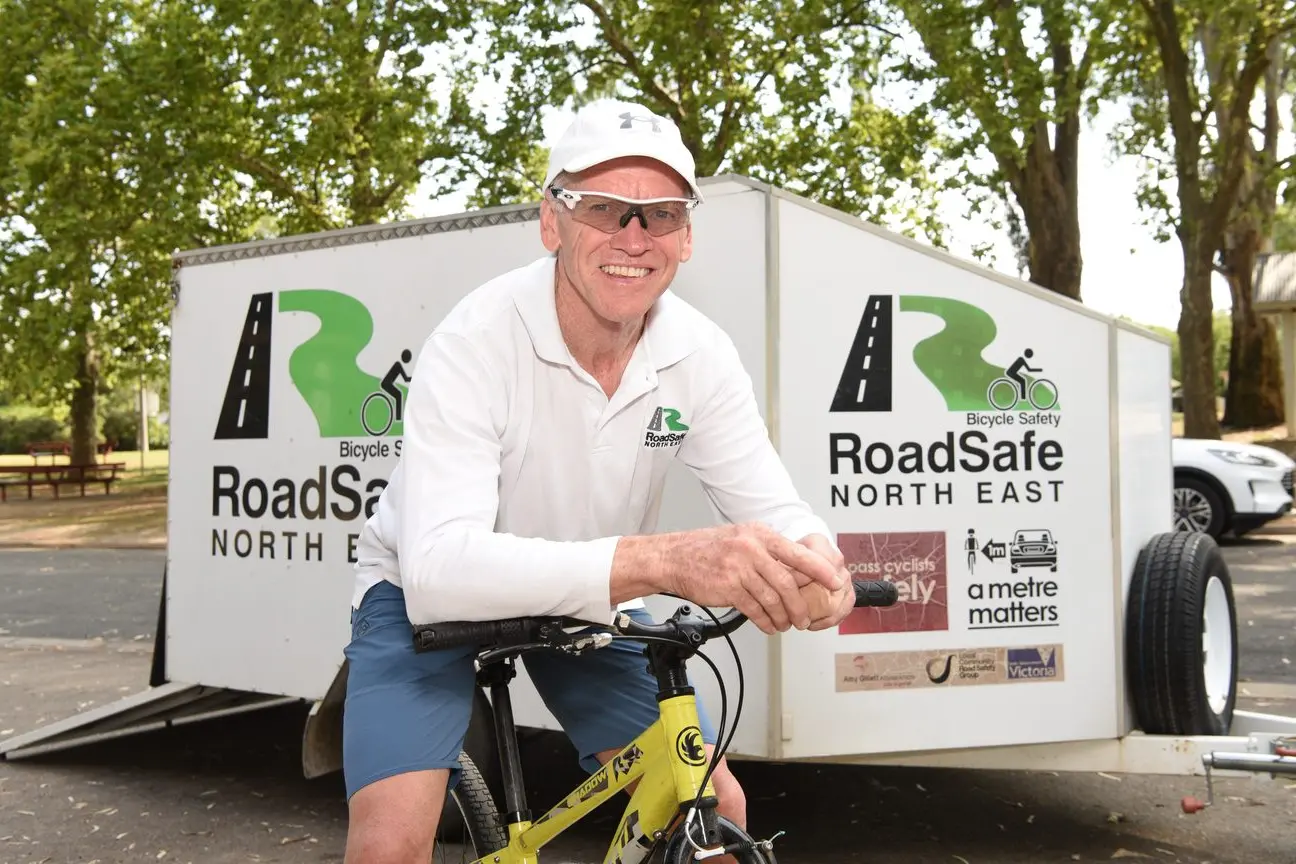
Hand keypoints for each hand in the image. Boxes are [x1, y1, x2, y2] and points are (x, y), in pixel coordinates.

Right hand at [661, 522, 845, 634]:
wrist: (673, 557)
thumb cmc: (708, 549)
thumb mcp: (742, 538)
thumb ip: (768, 552)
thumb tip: (797, 571)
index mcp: (759, 534)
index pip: (798, 553)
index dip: (820, 570)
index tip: (835, 581)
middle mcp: (751, 548)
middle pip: (788, 582)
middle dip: (801, 605)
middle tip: (806, 617)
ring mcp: (739, 568)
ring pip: (773, 599)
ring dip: (783, 617)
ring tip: (785, 625)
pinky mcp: (729, 588)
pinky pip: (755, 610)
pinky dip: (765, 621)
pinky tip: (768, 625)